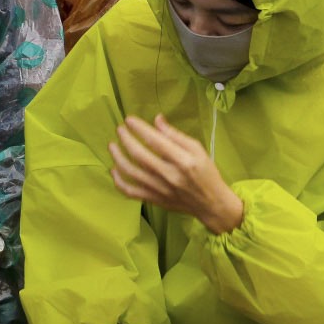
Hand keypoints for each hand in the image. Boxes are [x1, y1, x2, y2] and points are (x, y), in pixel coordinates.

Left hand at [108, 115, 243, 234]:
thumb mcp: (197, 149)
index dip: (139, 128)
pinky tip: (114, 169)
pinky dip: (118, 181)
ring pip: (131, 173)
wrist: (211, 204)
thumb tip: (156, 119)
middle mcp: (169, 176)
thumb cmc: (206, 173)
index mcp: (183, 161)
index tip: (129, 119)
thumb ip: (175, 135)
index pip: (155, 141)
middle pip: (140, 155)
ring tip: (112, 145)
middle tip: (120, 129)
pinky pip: (131, 192)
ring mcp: (160, 190)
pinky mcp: (154, 200)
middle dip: (126, 139)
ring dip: (118, 157)